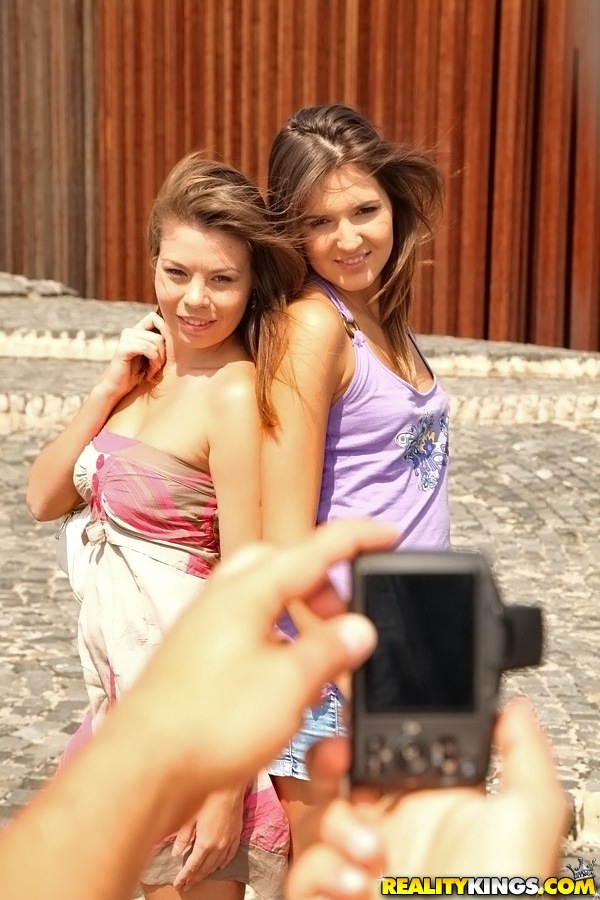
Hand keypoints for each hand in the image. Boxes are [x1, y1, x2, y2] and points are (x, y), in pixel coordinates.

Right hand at [99, 311, 166, 398]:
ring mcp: (126, 338)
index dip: (164, 330)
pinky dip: (153, 362)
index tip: (165, 350)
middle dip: (163, 353)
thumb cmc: (139, 374)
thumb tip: (178, 332)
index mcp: (136, 330)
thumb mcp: (154, 356)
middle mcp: (130, 331)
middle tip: (157, 366)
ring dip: (158, 360)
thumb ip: (161, 343)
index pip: (154, 317)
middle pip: (159, 334)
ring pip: (156, 342)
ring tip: (152, 370)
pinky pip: (148, 349)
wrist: (119, 388)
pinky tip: (149, 372)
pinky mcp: (124, 348)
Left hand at [121, 519, 398, 816]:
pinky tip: (287, 678)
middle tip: (345, 616)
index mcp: (247, 592)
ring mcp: (205, 627)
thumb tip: (358, 629)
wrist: (143, 767)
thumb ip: (329, 651)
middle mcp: (222, 599)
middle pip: (282, 566)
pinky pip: (247, 629)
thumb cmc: (208, 723)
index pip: (314, 549)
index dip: (357, 539)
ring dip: (299, 615)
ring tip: (321, 655)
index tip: (388, 534)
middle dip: (321, 583)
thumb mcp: (289, 686)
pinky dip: (277, 639)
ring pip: (263, 598)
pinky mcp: (198, 657)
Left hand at [171, 785, 244, 889]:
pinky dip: (224, 863)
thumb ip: (183, 837)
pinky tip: (219, 867)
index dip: (184, 877)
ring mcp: (229, 841)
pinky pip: (231, 855)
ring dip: (207, 872)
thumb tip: (176, 853)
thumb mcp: (190, 817)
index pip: (192, 866)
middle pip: (205, 868)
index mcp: (205, 843)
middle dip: (194, 878)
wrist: (230, 787)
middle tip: (186, 885)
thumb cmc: (209, 797)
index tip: (178, 885)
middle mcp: (218, 846)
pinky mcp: (237, 835)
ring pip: (217, 864)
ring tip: (199, 878)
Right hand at [286, 698, 568, 898]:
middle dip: (328, 764)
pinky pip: (301, 874)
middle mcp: (393, 830)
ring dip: (334, 828)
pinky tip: (355, 883)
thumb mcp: (529, 816)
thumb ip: (523, 754)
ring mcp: (362, 866)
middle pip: (336, 777)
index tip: (356, 723)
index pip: (383, 751)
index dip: (364, 732)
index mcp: (432, 802)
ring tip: (370, 851)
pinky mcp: (336, 897)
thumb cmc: (507, 896)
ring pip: (314, 821)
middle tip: (338, 763)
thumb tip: (513, 706)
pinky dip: (321, 873)